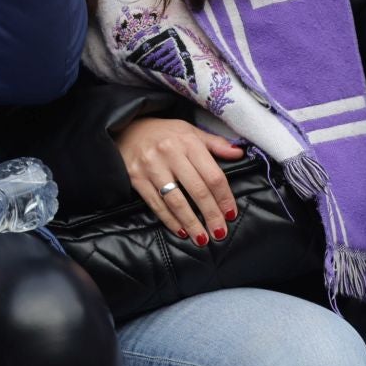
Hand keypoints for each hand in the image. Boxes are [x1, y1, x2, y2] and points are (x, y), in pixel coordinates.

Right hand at [113, 116, 245, 246]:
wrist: (126, 128)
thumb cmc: (164, 133)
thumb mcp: (190, 131)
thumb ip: (215, 143)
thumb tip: (239, 153)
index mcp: (188, 141)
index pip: (213, 175)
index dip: (224, 197)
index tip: (230, 214)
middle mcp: (169, 153)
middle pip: (197, 190)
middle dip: (211, 215)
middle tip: (220, 232)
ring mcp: (151, 166)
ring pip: (176, 201)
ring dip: (191, 222)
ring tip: (202, 238)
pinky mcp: (136, 177)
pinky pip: (156, 204)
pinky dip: (169, 220)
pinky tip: (181, 230)